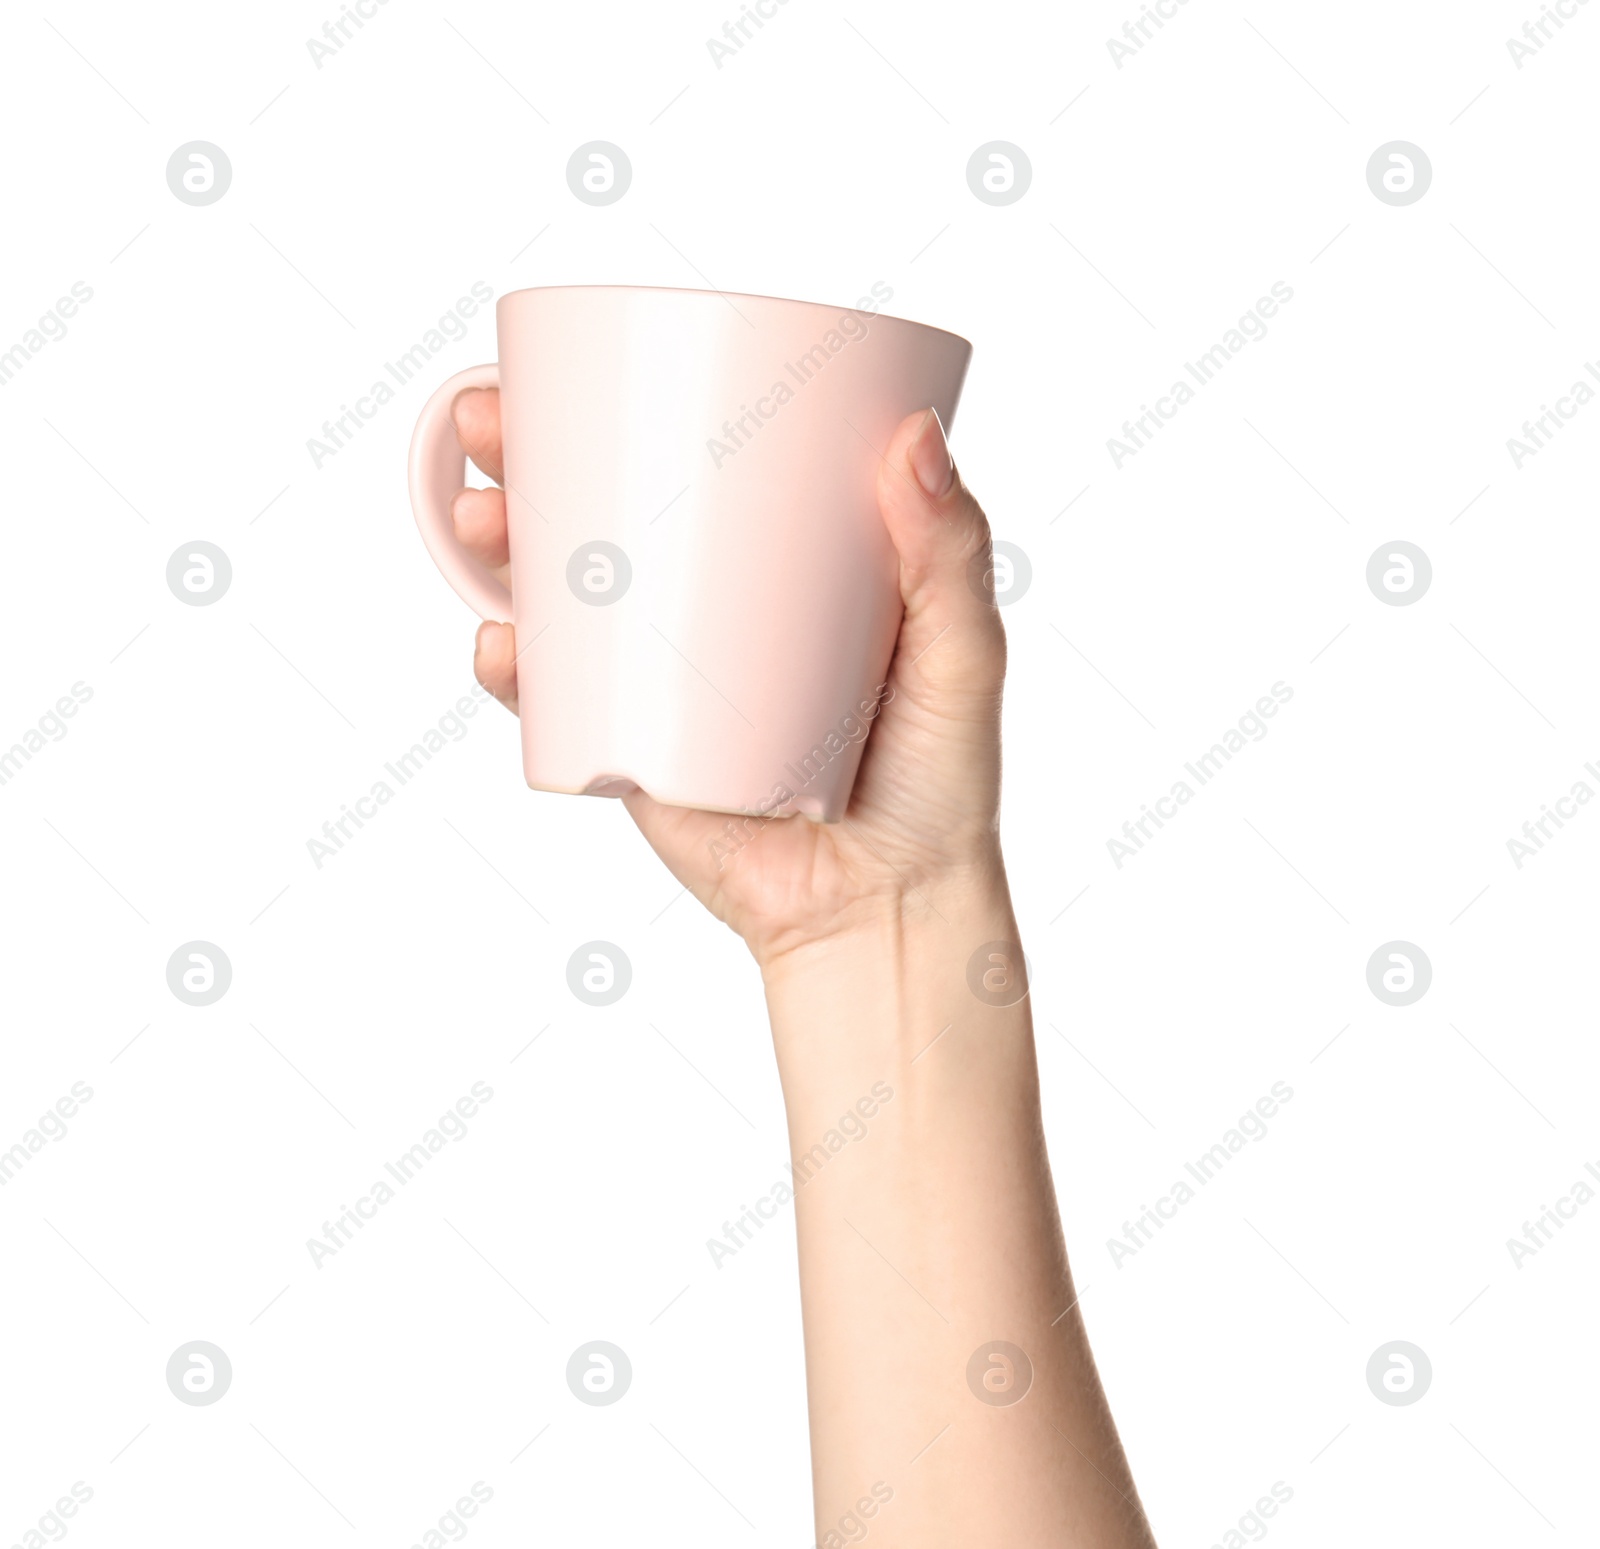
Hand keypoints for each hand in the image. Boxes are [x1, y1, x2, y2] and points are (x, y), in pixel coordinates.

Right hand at [451, 389, 1010, 970]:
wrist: (889, 910)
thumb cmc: (938, 781)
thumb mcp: (962, 654)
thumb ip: (950, 554)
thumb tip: (912, 433)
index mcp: (779, 567)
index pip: (690, 464)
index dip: (621, 404)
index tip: (569, 355)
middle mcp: (709, 612)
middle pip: (598, 517)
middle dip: (523, 461)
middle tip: (490, 422)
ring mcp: (662, 681)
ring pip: (557, 598)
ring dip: (494, 550)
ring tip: (480, 520)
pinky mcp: (633, 750)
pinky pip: (556, 702)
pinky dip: (514, 671)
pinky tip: (499, 647)